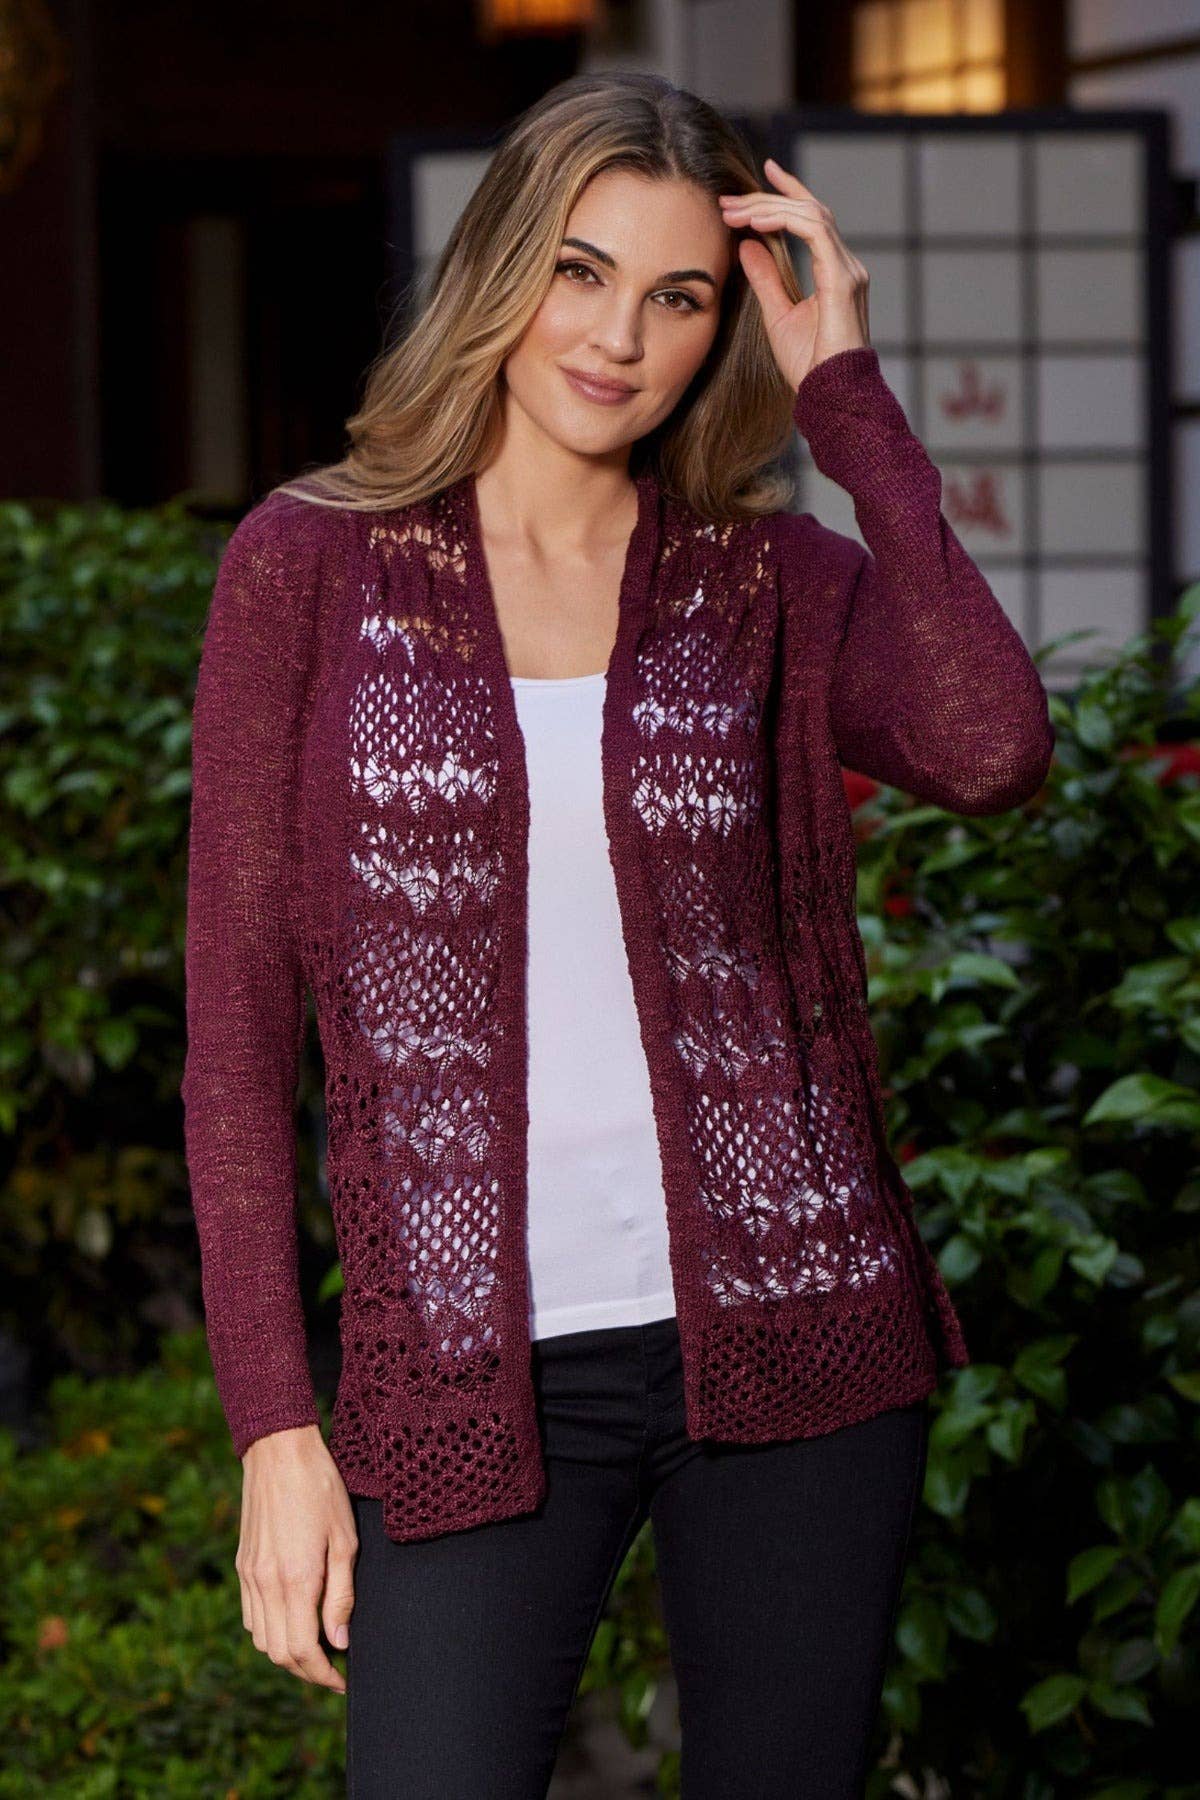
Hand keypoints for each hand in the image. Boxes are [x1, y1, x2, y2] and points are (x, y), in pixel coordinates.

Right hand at [236, 1423, 356, 1692]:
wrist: (278, 1450)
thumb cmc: (320, 1488)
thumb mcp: (345, 1538)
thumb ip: (341, 1594)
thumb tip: (340, 1641)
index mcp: (295, 1580)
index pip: (304, 1651)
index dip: (323, 1675)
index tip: (342, 1679)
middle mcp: (266, 1584)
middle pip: (279, 1654)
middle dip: (307, 1671)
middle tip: (333, 1668)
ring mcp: (249, 1576)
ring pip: (261, 1640)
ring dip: (287, 1654)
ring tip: (316, 1646)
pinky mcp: (242, 1565)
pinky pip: (250, 1616)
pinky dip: (268, 1631)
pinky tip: (291, 1619)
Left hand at [718, 157, 870, 391]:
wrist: (831, 395)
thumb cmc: (808, 367)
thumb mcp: (776, 315)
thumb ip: (765, 278)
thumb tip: (746, 245)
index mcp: (834, 272)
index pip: (813, 219)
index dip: (789, 193)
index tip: (764, 171)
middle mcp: (846, 265)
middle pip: (809, 211)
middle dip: (767, 200)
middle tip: (728, 201)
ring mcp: (849, 270)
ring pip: (811, 215)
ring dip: (769, 208)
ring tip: (733, 212)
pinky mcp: (844, 280)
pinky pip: (816, 232)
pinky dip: (785, 222)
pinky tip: (756, 223)